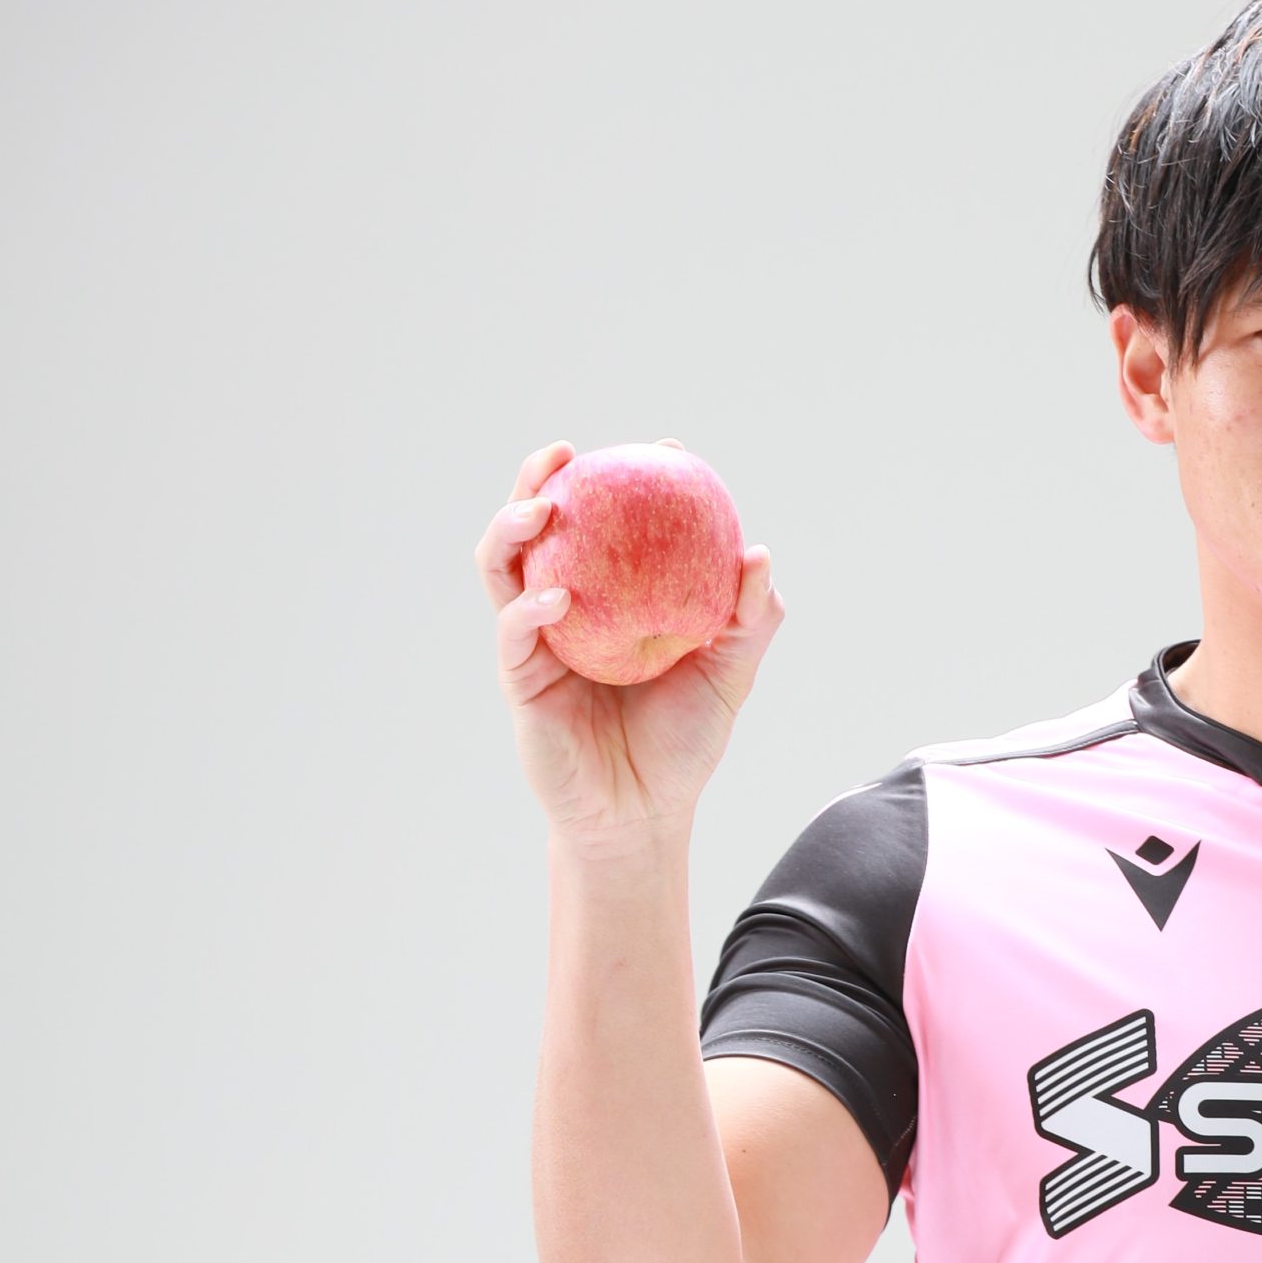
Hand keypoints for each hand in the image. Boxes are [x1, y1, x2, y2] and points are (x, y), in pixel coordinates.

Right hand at [476, 437, 783, 845]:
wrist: (644, 813)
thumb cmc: (684, 741)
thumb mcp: (729, 673)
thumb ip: (749, 618)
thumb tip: (758, 554)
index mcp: (612, 596)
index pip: (612, 524)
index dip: (631, 477)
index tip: (666, 449)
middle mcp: (566, 607)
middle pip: (538, 528)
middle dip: (539, 481)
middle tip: (565, 453)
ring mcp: (536, 640)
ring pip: (504, 566)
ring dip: (513, 528)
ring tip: (542, 507)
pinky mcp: (519, 679)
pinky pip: (514, 632)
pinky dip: (530, 609)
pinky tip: (558, 598)